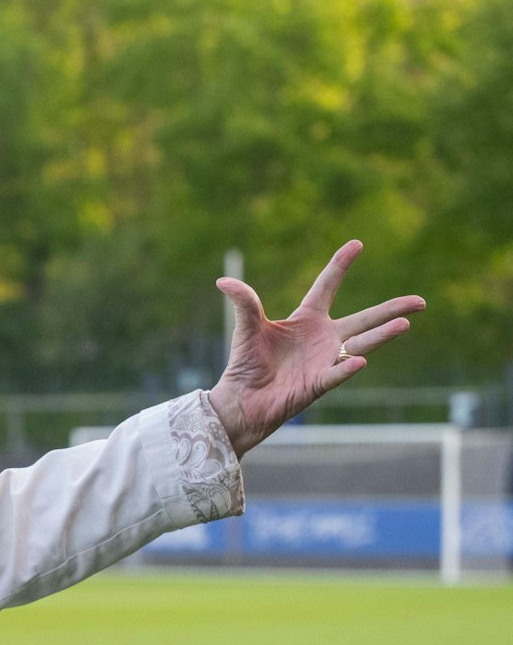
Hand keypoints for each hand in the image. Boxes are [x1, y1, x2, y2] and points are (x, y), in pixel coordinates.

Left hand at [208, 240, 425, 456]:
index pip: (326, 287)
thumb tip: (223, 281)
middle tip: (420, 301)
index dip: (340, 266)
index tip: (357, 243)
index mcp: (306, 320)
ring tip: (406, 323)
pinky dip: (346, 368)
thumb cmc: (246, 365)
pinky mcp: (318, 384)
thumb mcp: (247, 329)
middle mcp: (323, 338)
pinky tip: (359, 361)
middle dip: (392, 309)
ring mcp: (325, 361)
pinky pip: (336, 374)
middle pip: (364, 319)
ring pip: (361, 345)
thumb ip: (244, 304)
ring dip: (382, 335)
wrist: (241, 401)